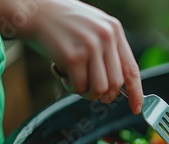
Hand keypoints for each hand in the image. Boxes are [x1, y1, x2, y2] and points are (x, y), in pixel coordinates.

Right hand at [20, 0, 142, 113]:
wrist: (32, 10)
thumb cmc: (62, 22)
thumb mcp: (93, 28)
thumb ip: (108, 50)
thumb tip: (118, 85)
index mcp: (114, 30)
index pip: (131, 69)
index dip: (136, 92)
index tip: (136, 108)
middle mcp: (106, 37)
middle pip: (116, 84)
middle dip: (103, 94)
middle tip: (90, 91)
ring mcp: (90, 46)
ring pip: (100, 89)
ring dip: (86, 93)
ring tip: (74, 80)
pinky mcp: (72, 56)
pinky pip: (79, 87)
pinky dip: (70, 87)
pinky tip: (62, 73)